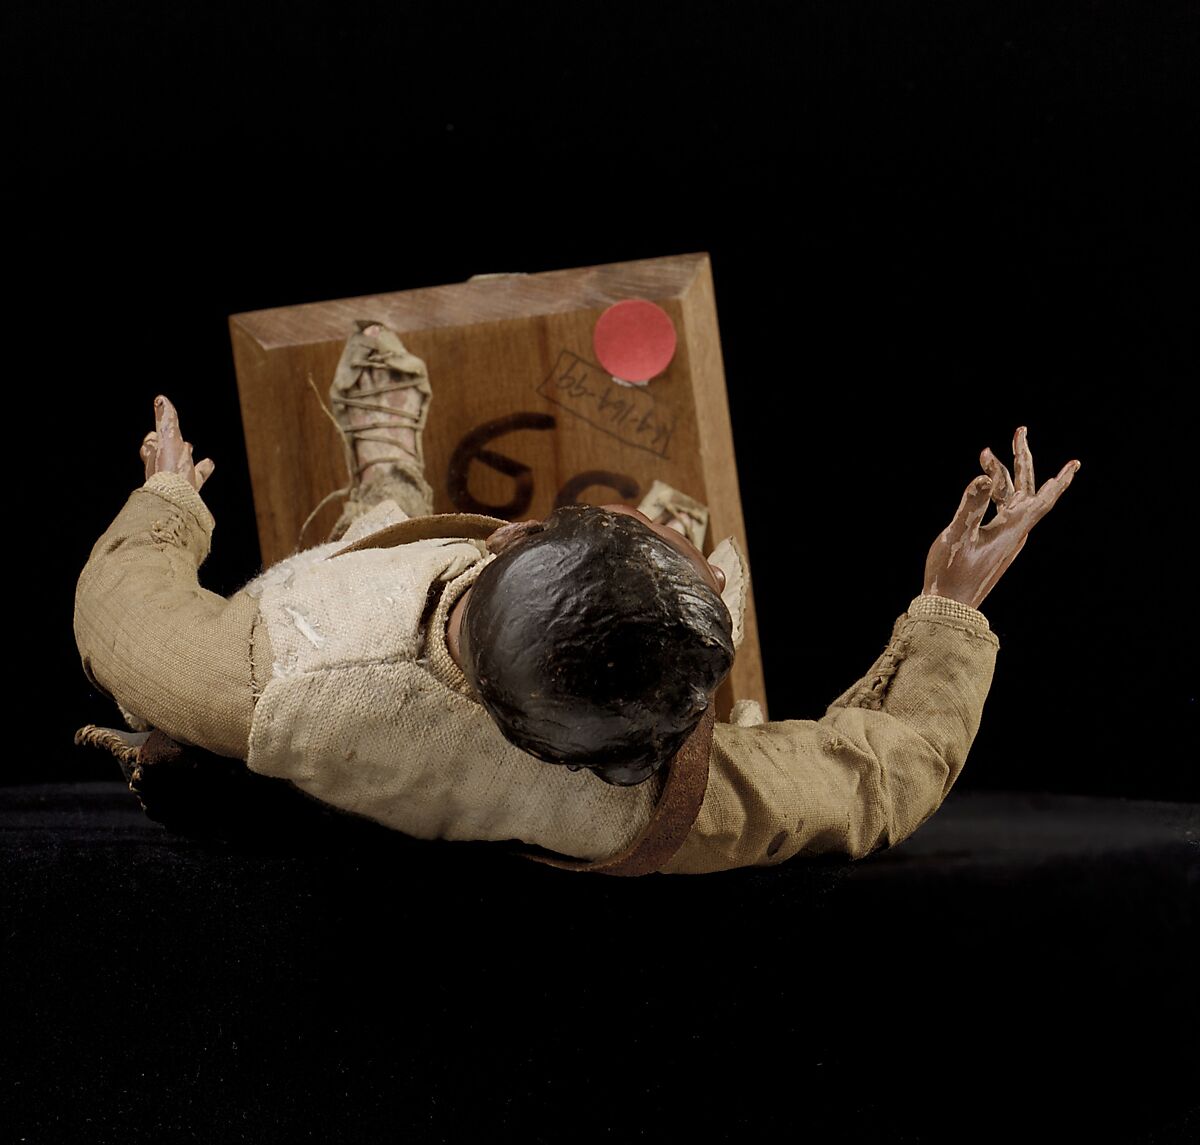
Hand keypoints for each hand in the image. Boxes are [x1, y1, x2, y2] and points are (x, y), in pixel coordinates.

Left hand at [139, 395, 214, 491]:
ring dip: (190, 463)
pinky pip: (197, 479)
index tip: (153, 434)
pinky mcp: (189, 492)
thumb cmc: (169, 468)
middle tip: (184, 444)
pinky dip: (203, 471)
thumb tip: (161, 399)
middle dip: (173, 449)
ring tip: (205, 461)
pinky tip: (210, 465)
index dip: (152, 439)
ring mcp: (175, 481)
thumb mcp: (168, 437)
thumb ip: (166, 419)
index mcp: (154, 456)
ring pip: (182, 470)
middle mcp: (162, 469)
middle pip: (165, 457)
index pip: (150, 444)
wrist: (176, 499)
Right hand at [923, 426, 1079, 608]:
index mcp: (1012, 529)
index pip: (1042, 499)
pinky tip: (986, 486)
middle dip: (1022, 460)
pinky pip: (1002, 510)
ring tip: (985, 454)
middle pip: (1026, 489)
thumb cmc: (950, 573)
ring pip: (1011, 498)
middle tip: (1019, 432)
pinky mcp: (994, 543)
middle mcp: (1014, 531)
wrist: (948, 605)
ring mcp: (1005, 537)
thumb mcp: (957, 535)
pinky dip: (994, 493)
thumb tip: (985, 476)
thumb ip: (971, 504)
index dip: (1060, 480)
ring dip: (1001, 475)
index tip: (1075, 463)